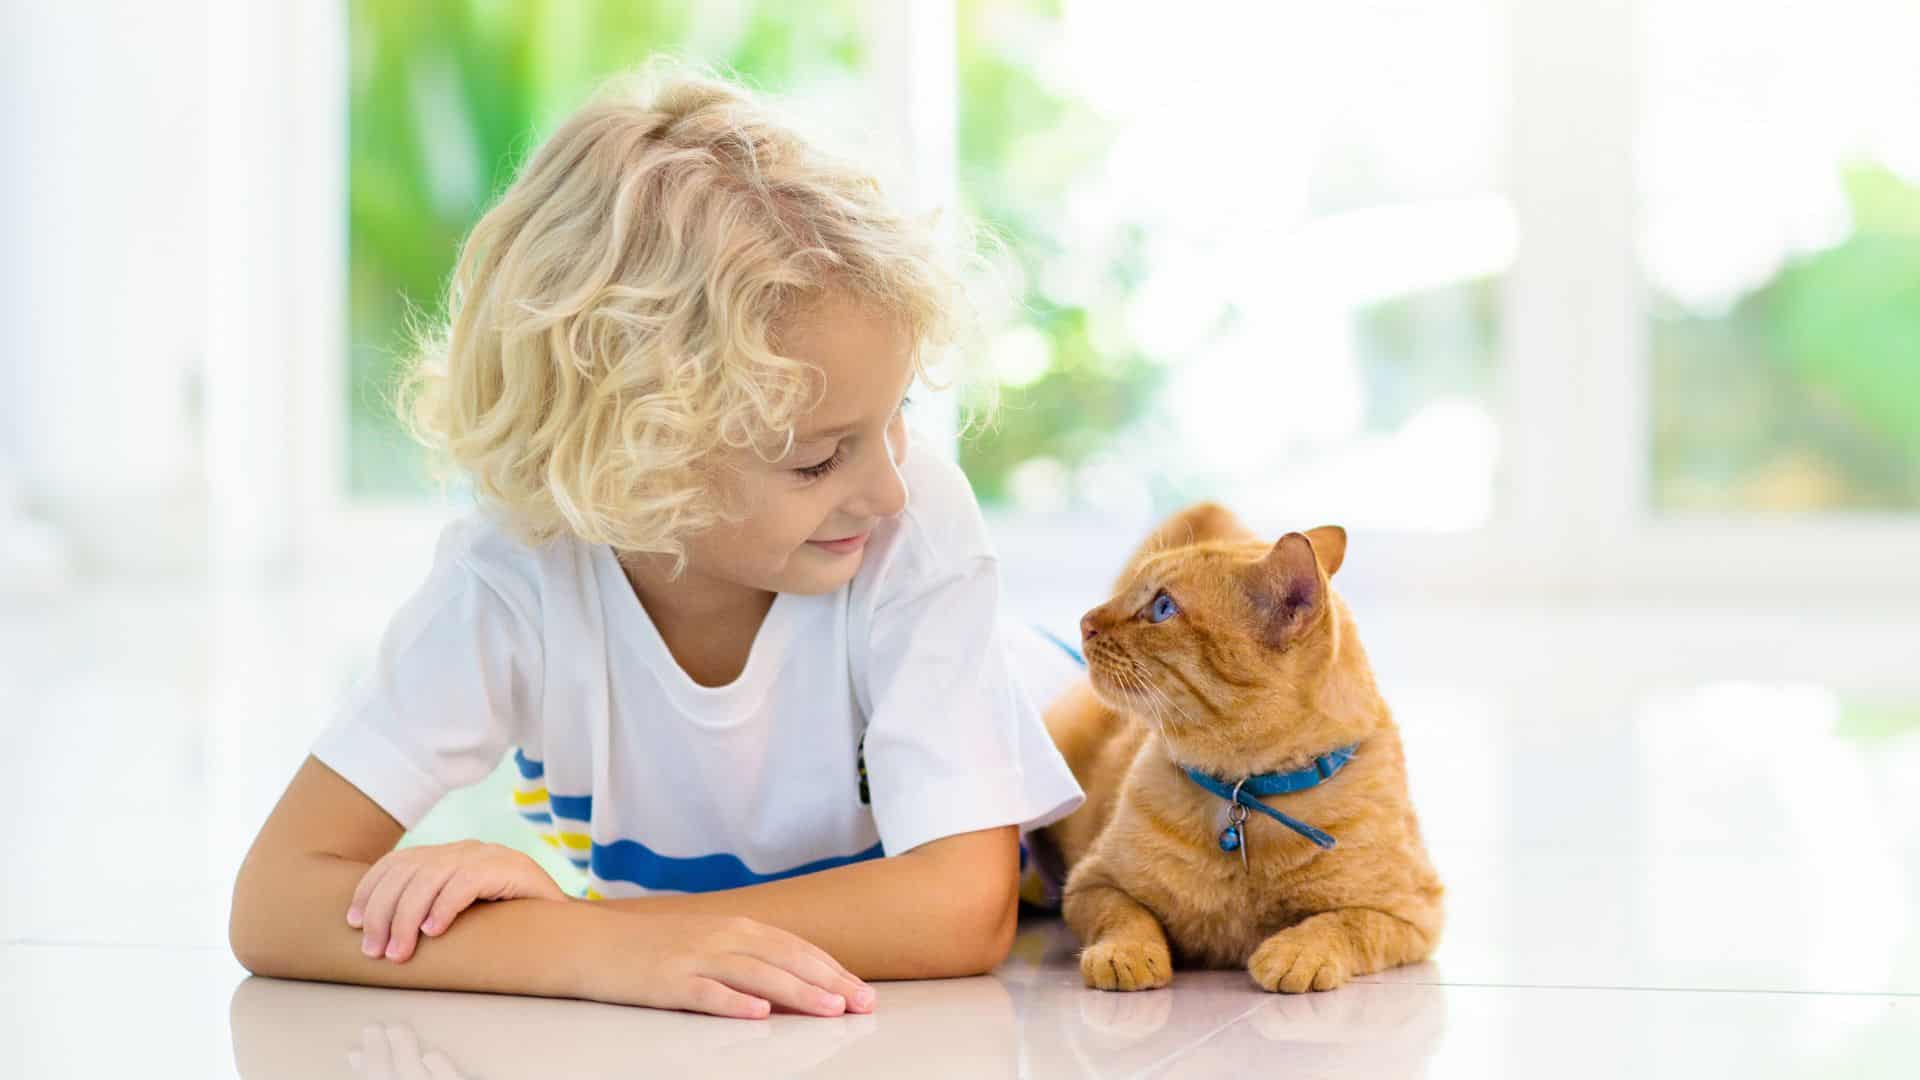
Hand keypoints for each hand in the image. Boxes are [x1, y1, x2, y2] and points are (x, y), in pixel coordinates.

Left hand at [346, 840, 569, 962]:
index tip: (351, 922)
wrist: (564, 927)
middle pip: (407, 871)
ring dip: (407, 917)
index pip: (397, 862)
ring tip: (400, 952)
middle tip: (374, 951)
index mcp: (447, 856)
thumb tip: (372, 935)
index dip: (369, 889)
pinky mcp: (509, 868)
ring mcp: (488, 856)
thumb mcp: (457, 914)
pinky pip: (467, 882)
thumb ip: (425, 910)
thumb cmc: (504, 928)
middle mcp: (464, 849)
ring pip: (430, 877)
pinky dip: (445, 906)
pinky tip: (435, 931)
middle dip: (382, 912)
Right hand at [578, 911, 876, 1019]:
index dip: (832, 969)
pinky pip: (706, 993)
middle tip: (863, 1003)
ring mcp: (693, 958)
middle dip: (829, 982)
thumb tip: (795, 985)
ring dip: (797, 992)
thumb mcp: (707, 943)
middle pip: (786, 959)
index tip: (863, 991)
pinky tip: (759, 1014)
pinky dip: (734, 1002)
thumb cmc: (653, 948)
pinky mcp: (666, 981)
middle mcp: (720, 937)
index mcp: (735, 927)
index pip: (796, 948)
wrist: (589, 942)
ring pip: (756, 975)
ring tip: (830, 1009)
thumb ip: (748, 958)